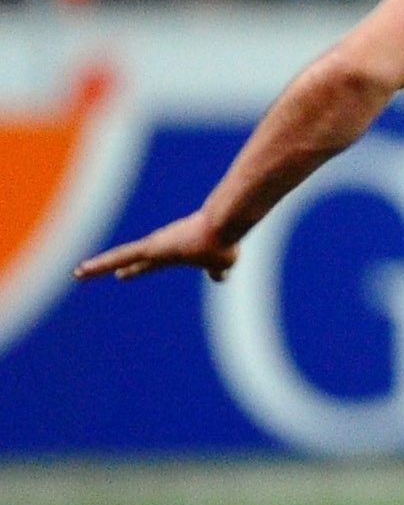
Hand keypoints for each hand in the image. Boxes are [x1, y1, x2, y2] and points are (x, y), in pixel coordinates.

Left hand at [73, 208, 238, 282]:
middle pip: (129, 258)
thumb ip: (216, 271)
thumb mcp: (223, 261)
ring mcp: (153, 246)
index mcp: (174, 252)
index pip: (149, 264)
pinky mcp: (150, 247)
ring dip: (98, 267)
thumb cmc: (225, 241)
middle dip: (108, 266)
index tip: (121, 274)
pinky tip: (84, 269)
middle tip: (85, 270)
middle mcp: (160, 247)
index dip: (134, 269)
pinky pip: (120, 256)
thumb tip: (219, 277)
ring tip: (78, 272)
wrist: (224, 226)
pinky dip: (101, 265)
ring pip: (119, 257)